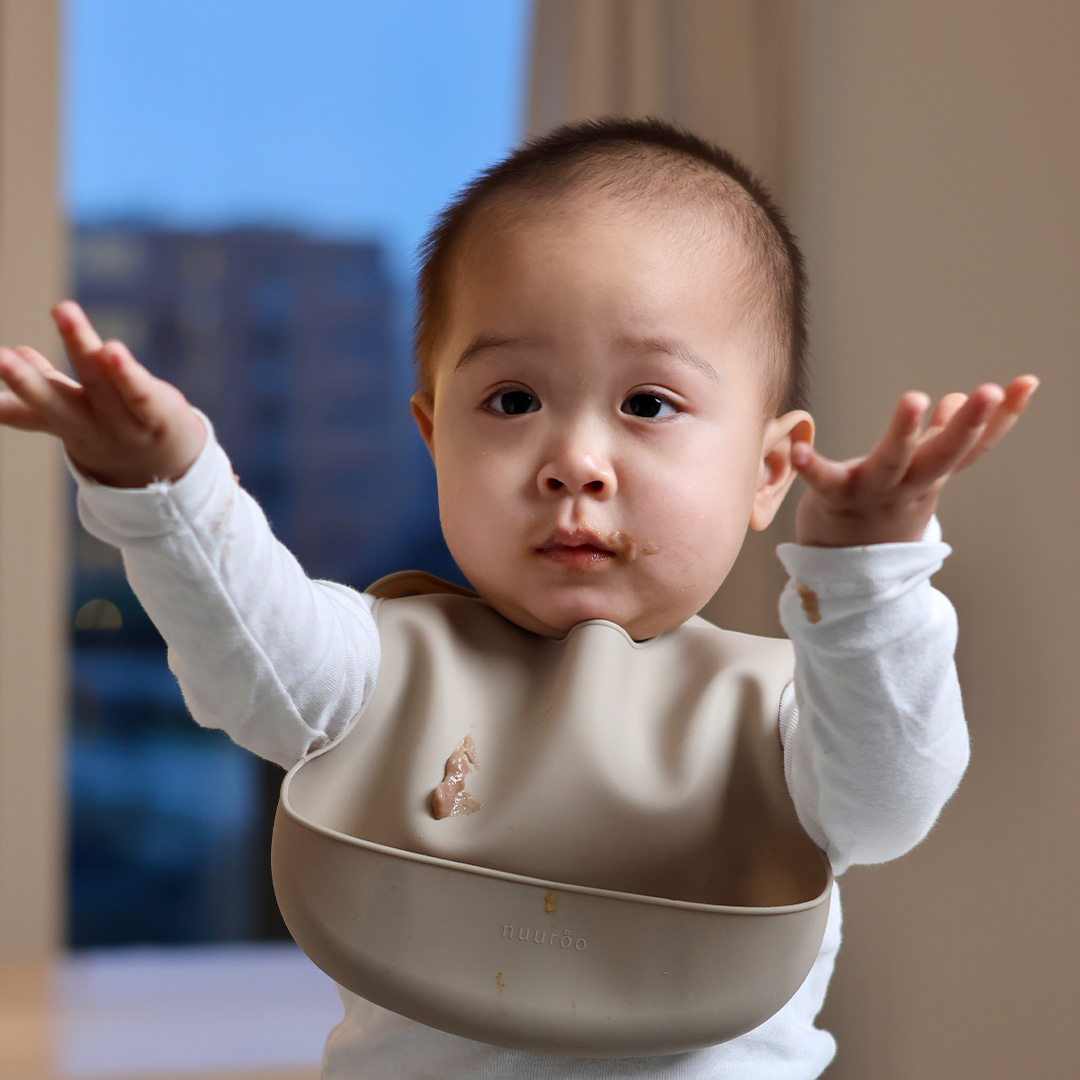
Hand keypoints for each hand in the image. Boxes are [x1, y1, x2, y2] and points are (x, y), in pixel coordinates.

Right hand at [0, 301, 205, 486]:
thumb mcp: (74, 416)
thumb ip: (42, 390)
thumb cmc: (116, 437)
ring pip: (102, 381)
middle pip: (55, 401)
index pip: (29, 408)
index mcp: (65, 422)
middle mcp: (91, 423)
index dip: (6, 395)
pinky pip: (141, 393)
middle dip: (25, 380)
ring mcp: (126, 421)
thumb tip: (13, 353)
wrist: (173, 473)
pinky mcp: (160, 414)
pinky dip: (126, 374)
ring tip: (63, 312)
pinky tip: (111, 349)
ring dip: (81, 345)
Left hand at [792, 376, 1038, 546]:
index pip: (972, 446)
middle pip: (943, 455)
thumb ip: (935, 439)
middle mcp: (908, 485)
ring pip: (892, 461)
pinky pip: (824, 481)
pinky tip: (798, 449)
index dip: (1001, 417)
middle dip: (967, 424)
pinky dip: (811, 467)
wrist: (846, 565)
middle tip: (985, 392)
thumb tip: (957, 399)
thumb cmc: (880, 507)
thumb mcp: (916, 475)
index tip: (1026, 383)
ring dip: (904, 431)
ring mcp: (873, 492)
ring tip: (916, 399)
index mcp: (930, 475)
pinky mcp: (834, 497)